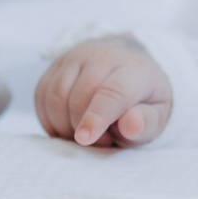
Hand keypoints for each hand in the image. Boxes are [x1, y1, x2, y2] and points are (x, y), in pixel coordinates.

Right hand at [35, 37, 171, 147]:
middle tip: (102, 140)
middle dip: (82, 127)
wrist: (128, 78)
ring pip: (56, 96)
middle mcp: (104, 57)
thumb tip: (131, 125)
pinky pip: (41, 95)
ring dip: (64, 125)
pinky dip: (50, 118)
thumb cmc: (143, 105)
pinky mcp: (56, 65)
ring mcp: (77, 58)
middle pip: (80, 96)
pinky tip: (68, 125)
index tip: (84, 139)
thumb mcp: (156, 119)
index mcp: (136, 71)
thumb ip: (146, 124)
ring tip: (87, 132)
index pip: (112, 91)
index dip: (96, 117)